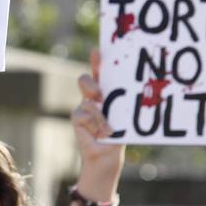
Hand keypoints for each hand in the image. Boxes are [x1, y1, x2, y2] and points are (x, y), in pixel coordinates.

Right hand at [71, 49, 124, 191]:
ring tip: (108, 128)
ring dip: (100, 115)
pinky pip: (83, 115)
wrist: (107, 156)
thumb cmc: (121, 134)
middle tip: (99, 95)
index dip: (97, 60)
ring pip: (87, 100)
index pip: (100, 72)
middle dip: (91, 83)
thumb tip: (128, 94)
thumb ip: (123, 104)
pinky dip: (95, 124)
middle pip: (85, 79)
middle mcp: (92, 97)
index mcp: (106, 92)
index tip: (98, 50)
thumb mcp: (124, 116)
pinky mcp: (77, 118)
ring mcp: (83, 107)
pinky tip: (101, 133)